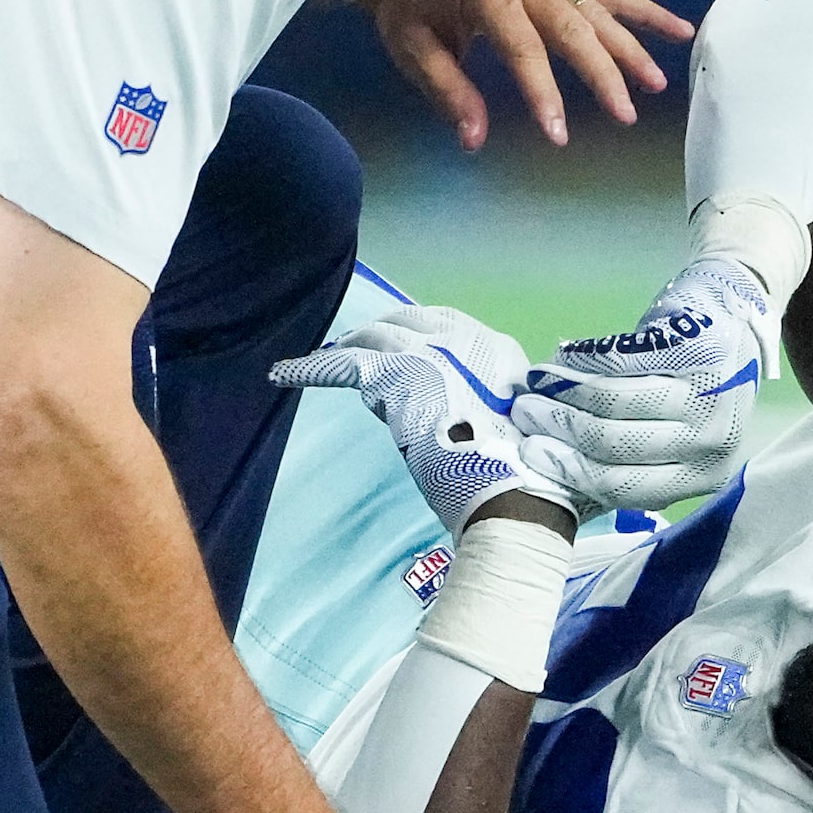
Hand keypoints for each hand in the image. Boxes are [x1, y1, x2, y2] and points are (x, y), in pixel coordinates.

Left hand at [271, 305, 582, 536]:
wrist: (516, 491)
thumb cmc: (528, 476)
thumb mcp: (519, 428)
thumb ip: (492, 411)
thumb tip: (463, 416)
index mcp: (498, 351)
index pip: (447, 326)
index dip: (418, 333)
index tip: (401, 346)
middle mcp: (464, 339)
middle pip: (407, 322)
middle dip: (379, 332)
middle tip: (354, 347)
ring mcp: (428, 351)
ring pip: (373, 337)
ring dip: (347, 347)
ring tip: (321, 360)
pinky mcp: (393, 374)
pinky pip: (340, 365)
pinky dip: (310, 368)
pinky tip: (284, 374)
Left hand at [324, 0, 693, 150]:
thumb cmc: (408, 6)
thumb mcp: (411, 48)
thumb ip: (446, 90)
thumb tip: (475, 139)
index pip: (521, 46)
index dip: (541, 90)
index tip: (557, 133)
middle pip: (573, 28)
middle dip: (601, 73)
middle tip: (623, 115)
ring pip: (599, 11)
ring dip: (631, 47)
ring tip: (657, 86)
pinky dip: (644, 11)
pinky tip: (679, 30)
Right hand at [513, 258, 775, 512]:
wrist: (736, 317)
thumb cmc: (689, 389)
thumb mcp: (670, 436)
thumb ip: (625, 459)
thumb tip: (547, 466)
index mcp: (702, 475)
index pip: (623, 485)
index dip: (569, 469)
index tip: (529, 452)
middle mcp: (712, 441)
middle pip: (614, 444)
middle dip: (558, 428)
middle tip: (524, 413)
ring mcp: (708, 394)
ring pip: (614, 402)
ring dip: (565, 391)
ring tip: (536, 383)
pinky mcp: (696, 348)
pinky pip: (622, 360)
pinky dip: (582, 358)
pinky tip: (562, 355)